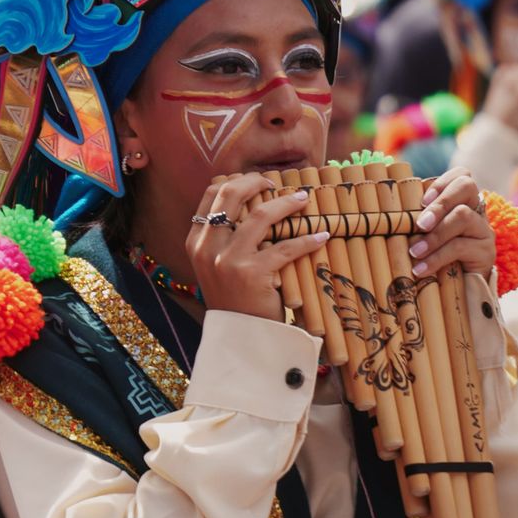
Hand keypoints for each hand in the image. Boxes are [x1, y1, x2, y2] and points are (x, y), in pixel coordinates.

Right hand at [186, 174, 329, 321]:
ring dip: (286, 204)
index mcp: (196, 242)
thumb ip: (224, 237)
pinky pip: (284, 248)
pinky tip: (320, 236)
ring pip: (260, 215)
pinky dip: (306, 240)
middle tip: (278, 183)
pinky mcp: (251, 274)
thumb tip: (251, 201)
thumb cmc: (234, 298)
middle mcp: (207, 247)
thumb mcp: (216, 265)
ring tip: (303, 200)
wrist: (239, 336)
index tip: (257, 180)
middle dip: (257, 181)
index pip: (211, 195)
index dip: (236, 181)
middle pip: (231, 195)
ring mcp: (228, 260)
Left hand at [413, 166, 495, 277]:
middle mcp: (476, 209)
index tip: (421, 201)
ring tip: (415, 252)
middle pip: (466, 186)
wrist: (462, 288)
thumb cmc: (437, 256)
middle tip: (419, 225)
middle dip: (439, 203)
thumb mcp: (425, 235)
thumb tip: (386, 217)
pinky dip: (436, 258)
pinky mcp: (486, 251)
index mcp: (461, 200)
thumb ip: (416, 222)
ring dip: (434, 235)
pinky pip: (461, 247)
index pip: (462, 175)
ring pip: (462, 216)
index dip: (442, 182)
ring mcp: (483, 229)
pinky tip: (421, 269)